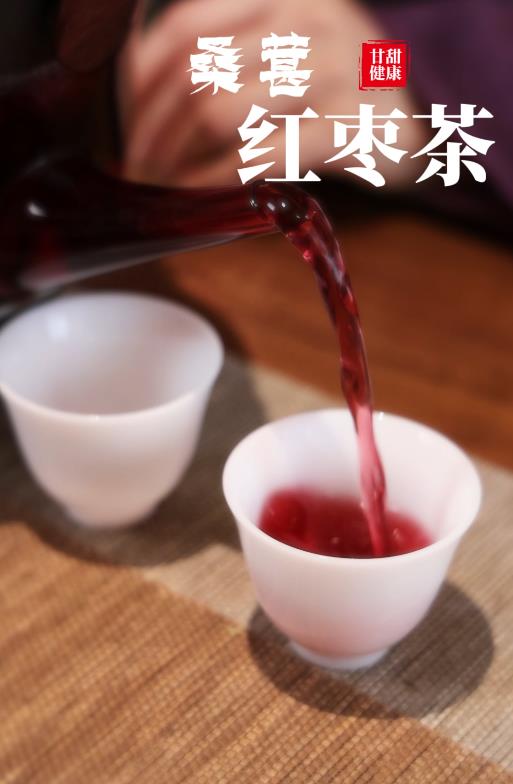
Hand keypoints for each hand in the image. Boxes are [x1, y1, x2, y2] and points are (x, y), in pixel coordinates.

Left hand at [119, 0, 425, 186]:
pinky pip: (264, 154)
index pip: (184, 27)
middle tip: (136, 174)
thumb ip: (224, 59)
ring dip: (179, 162)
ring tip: (165, 191)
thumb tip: (136, 95)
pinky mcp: (351, 124)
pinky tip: (207, 203)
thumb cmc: (332, 94)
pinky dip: (222, 182)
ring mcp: (332, 69)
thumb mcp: (281, 55)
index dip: (139, 83)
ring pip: (220, 111)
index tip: (121, 128)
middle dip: (152, 132)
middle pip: (195, 73)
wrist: (416, 121)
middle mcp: (305, 18)